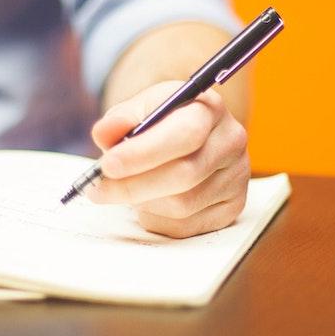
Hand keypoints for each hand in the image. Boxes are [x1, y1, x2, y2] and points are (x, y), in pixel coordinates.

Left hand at [87, 81, 249, 237]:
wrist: (189, 140)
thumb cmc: (161, 124)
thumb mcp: (141, 110)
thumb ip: (121, 118)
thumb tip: (104, 134)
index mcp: (210, 109)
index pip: (186, 133)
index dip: (145, 153)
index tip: (108, 165)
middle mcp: (230, 142)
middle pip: (185, 174)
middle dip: (134, 185)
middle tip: (98, 189)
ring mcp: (236, 177)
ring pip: (183, 205)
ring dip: (143, 202)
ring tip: (125, 190)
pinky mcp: (232, 208)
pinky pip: (185, 226)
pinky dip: (156, 218)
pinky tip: (149, 202)